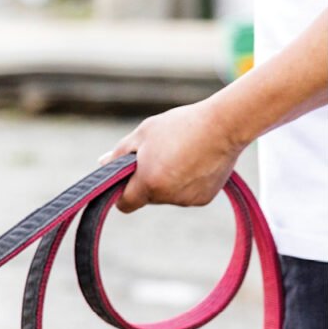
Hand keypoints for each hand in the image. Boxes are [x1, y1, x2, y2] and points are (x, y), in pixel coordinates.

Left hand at [98, 100, 244, 213]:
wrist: (225, 124)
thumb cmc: (180, 126)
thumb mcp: (143, 134)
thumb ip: (119, 154)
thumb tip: (102, 164)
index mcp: (148, 183)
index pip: (124, 204)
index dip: (121, 193)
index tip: (125, 179)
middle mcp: (167, 197)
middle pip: (146, 197)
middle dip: (146, 181)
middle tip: (157, 155)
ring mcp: (187, 200)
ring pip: (166, 195)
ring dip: (166, 180)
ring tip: (179, 154)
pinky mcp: (204, 199)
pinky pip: (185, 194)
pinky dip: (185, 182)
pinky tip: (195, 161)